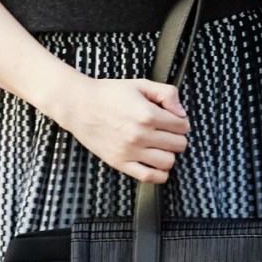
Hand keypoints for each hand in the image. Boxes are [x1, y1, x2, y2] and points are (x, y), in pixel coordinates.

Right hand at [53, 76, 189, 183]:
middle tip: (167, 133)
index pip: (182, 126)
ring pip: (168, 162)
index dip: (181, 122)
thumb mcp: (140, 84)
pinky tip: (156, 164)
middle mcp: (141, 135)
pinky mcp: (120, 163)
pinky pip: (149, 177)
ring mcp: (130, 151)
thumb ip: (167, 94)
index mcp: (148, 114)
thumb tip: (182, 114)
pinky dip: (159, 174)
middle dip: (177, 138)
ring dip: (169, 154)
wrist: (78, 106)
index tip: (173, 120)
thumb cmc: (109, 93)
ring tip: (161, 147)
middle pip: (179, 145)